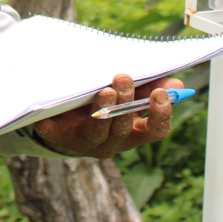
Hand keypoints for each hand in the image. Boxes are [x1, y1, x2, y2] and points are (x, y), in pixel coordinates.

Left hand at [31, 74, 183, 158]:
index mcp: (134, 132)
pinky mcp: (60, 138)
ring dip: (103, 111)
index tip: (160, 93)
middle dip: (125, 104)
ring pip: (98, 133)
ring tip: (104, 91)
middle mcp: (113, 142)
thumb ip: (151, 87)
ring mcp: (86, 143)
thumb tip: (176, 84)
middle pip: (124, 129)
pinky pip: (56, 134)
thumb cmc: (104, 104)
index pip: (155, 131)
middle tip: (123, 78)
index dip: (160, 115)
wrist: (66, 121)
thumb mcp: (130, 96)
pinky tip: (46, 117)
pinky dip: (52, 125)